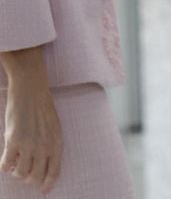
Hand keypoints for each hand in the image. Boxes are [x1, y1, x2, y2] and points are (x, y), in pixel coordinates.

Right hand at [0, 48, 62, 193]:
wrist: (31, 90)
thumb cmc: (43, 108)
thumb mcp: (53, 127)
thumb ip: (50, 145)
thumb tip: (43, 167)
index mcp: (56, 142)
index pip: (54, 171)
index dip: (48, 183)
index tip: (44, 191)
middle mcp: (44, 146)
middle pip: (35, 176)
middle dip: (29, 177)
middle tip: (24, 169)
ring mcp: (28, 144)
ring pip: (20, 174)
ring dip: (16, 171)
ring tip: (16, 161)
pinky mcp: (13, 141)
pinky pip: (6, 166)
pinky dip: (5, 165)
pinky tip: (7, 156)